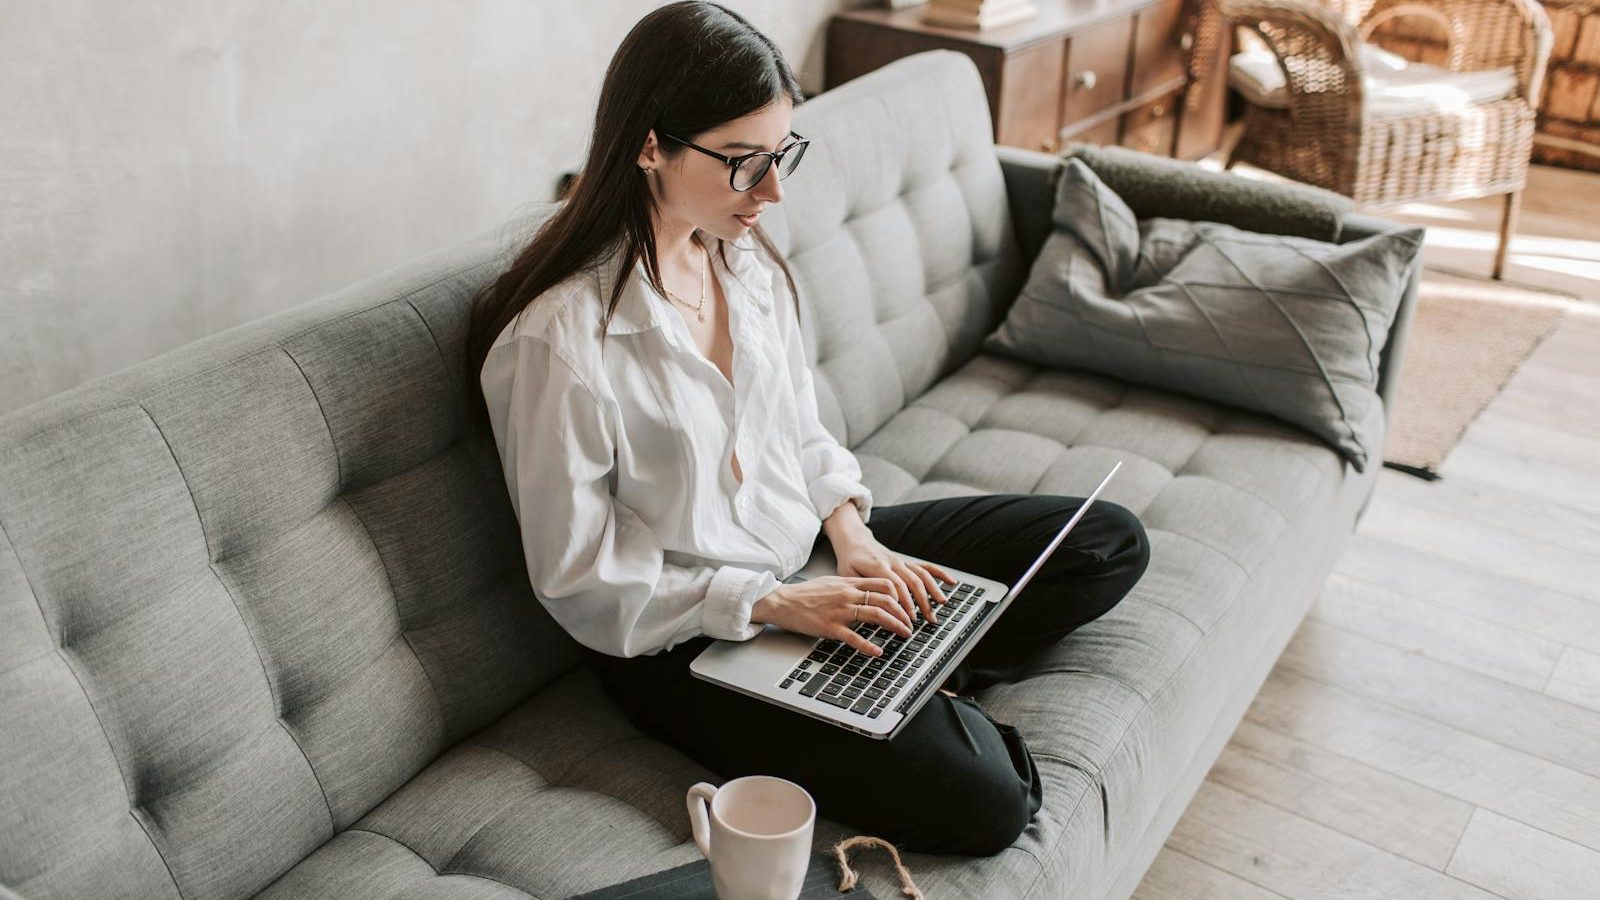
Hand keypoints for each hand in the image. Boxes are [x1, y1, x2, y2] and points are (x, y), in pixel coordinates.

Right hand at [751, 576, 914, 657]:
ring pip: (876, 615)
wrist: (783, 601)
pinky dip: (869, 646)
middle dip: (903, 613)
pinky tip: (878, 652)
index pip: (884, 584)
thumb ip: (850, 585)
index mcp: (849, 583)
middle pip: (886, 599)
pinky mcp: (831, 627)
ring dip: (895, 625)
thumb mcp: (832, 582)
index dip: (901, 595)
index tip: (908, 605)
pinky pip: (854, 638)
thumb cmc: (805, 593)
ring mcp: (840, 611)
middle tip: (911, 623)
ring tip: (904, 634)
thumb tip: (867, 590)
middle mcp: (848, 594)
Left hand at [832, 531, 957, 627]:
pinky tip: (951, 582)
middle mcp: (893, 563)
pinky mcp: (906, 563)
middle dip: (922, 602)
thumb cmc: (849, 560)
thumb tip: (871, 608)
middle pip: (912, 582)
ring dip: (933, 591)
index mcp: (878, 566)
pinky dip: (939, 574)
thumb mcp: (847, 576)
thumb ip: (861, 590)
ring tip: (941, 605)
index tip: (907, 619)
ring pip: (921, 575)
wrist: (854, 540)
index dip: (903, 603)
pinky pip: (925, 567)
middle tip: (927, 620)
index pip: (895, 586)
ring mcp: (901, 562)